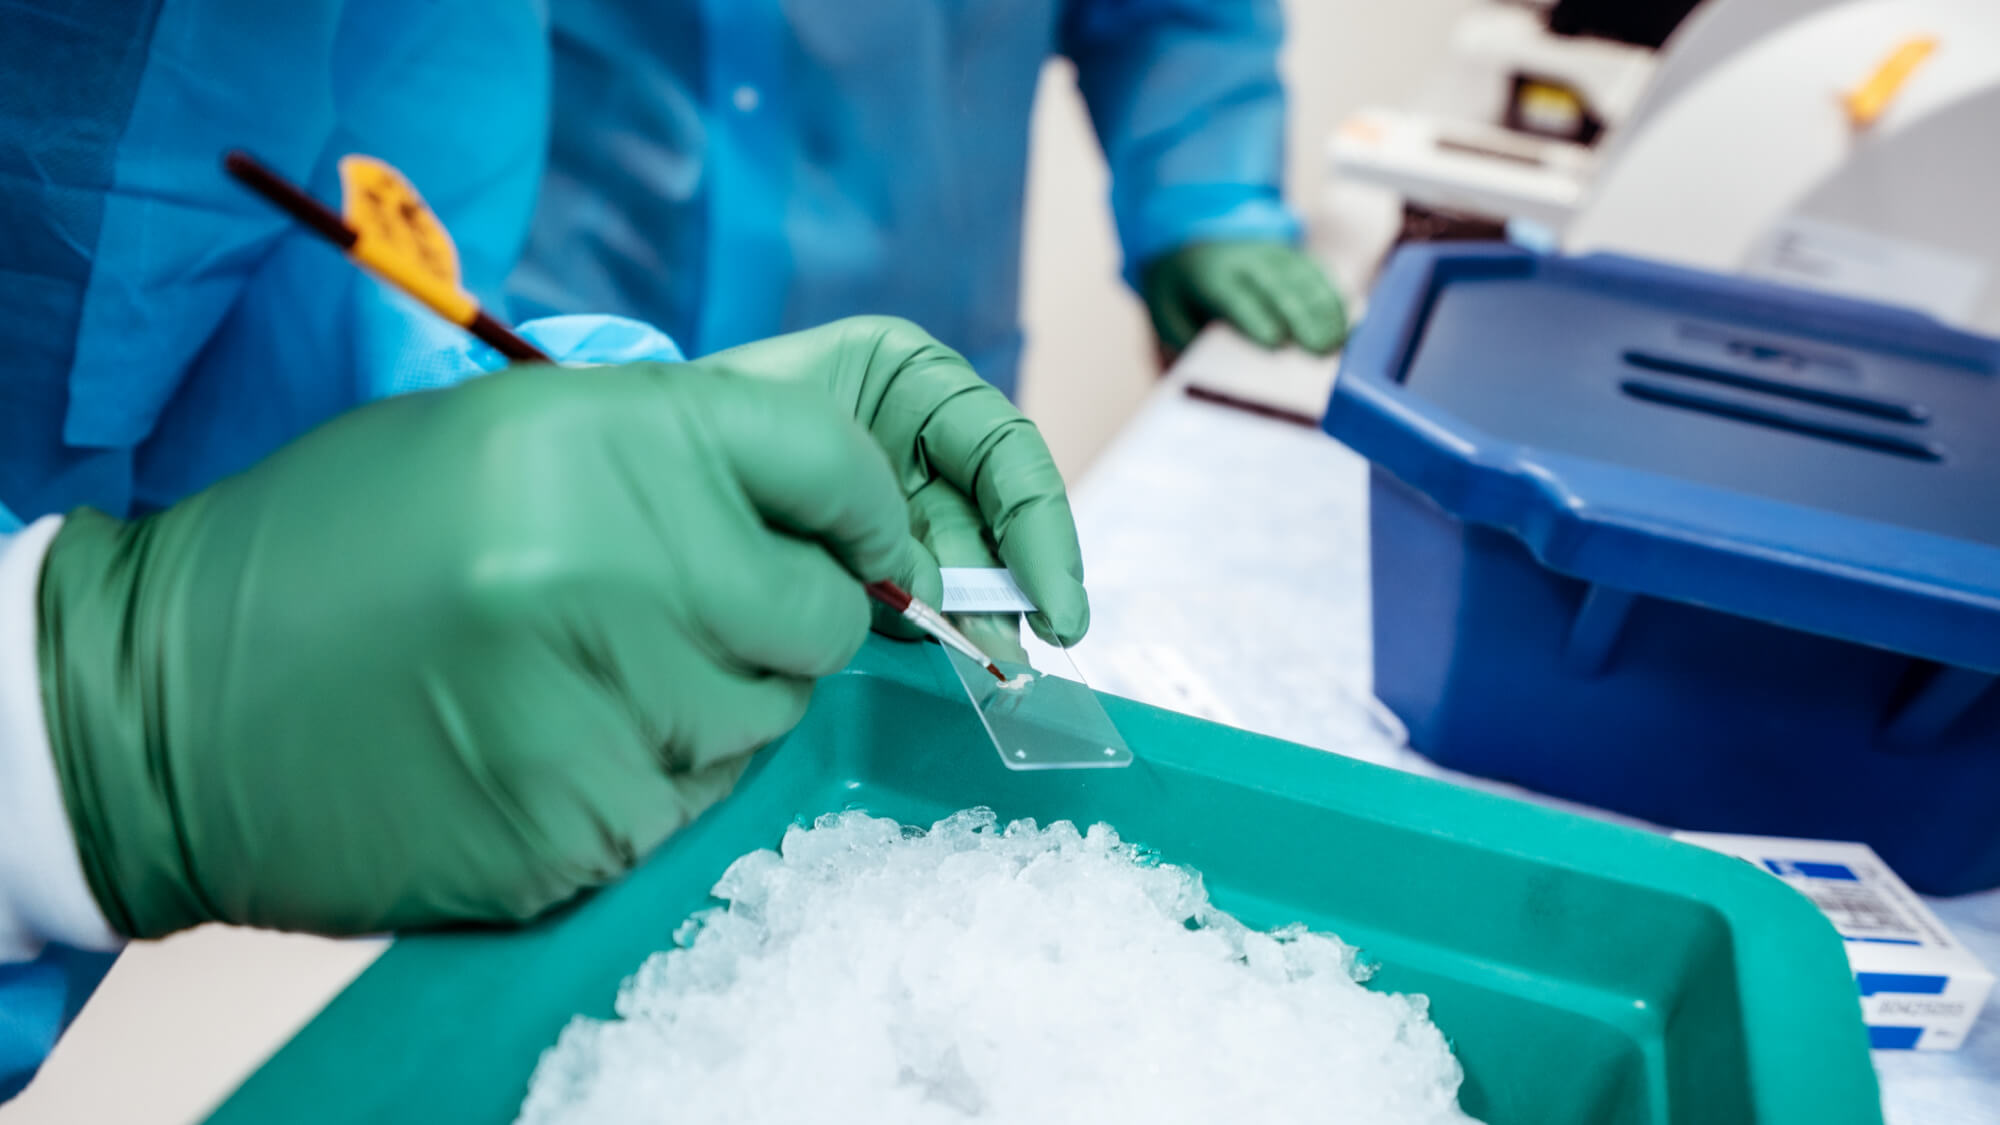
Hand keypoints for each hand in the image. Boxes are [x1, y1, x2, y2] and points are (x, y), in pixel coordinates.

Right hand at [38, 364, 915, 937]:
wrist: (167, 701)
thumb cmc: (342, 546)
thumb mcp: (503, 438)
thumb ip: (670, 463)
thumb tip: (825, 522)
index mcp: (602, 441)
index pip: (829, 458)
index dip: (868, 507)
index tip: (874, 541)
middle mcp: (622, 569)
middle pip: (825, 613)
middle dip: (792, 619)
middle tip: (703, 617)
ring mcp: (607, 710)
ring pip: (767, 718)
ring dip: (715, 703)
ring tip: (590, 679)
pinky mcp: (581, 828)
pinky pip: (691, 805)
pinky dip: (647, 781)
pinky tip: (547, 748)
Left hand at [686, 317, 1088, 651]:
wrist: (634, 462)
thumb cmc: (706, 421)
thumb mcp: (793, 439)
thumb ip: (862, 502)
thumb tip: (928, 596)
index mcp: (907, 376)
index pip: (1004, 448)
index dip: (1039, 524)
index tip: (1052, 601)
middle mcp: (918, 438)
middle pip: (997, 515)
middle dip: (1014, 584)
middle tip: (1020, 651)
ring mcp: (901, 499)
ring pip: (970, 561)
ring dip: (985, 613)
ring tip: (993, 662)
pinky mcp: (878, 554)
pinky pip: (929, 591)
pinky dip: (945, 624)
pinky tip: (961, 654)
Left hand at [1141, 242, 1348, 357]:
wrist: (1194, 229)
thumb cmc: (1182, 284)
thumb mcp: (1166, 306)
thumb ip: (1185, 334)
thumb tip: (1212, 363)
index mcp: (1213, 275)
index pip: (1237, 297)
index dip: (1256, 318)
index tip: (1275, 342)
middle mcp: (1249, 261)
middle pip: (1280, 288)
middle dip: (1302, 318)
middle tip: (1320, 350)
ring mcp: (1276, 255)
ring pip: (1307, 281)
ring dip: (1326, 311)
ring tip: (1338, 343)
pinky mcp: (1295, 256)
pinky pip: (1320, 274)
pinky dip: (1335, 297)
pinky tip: (1347, 323)